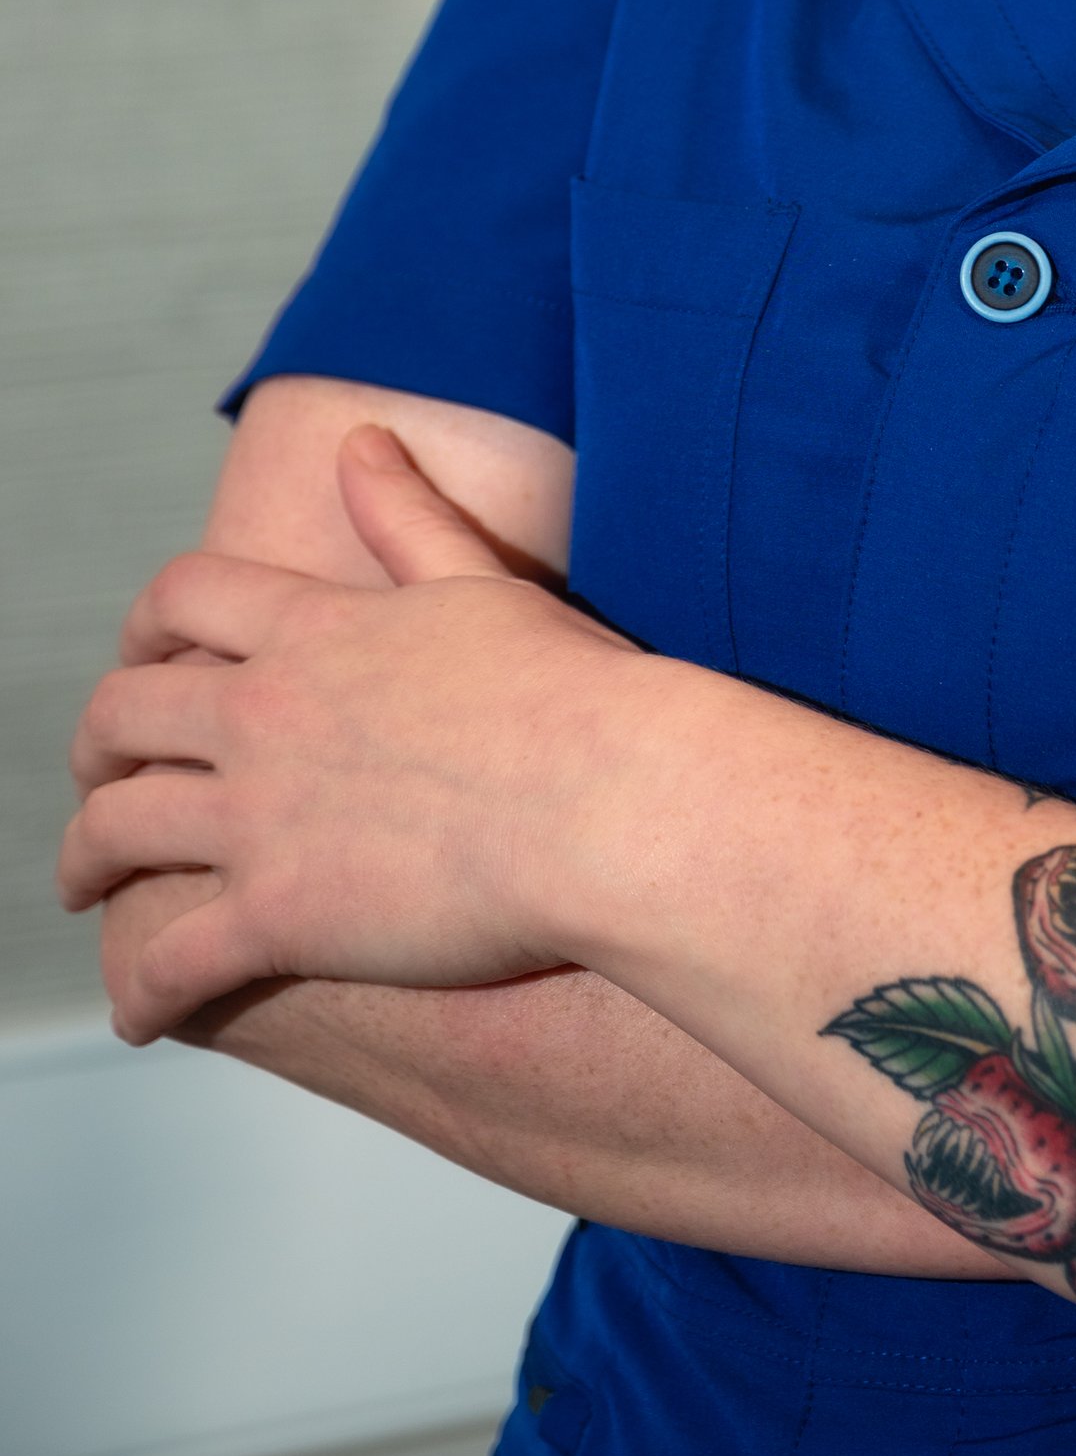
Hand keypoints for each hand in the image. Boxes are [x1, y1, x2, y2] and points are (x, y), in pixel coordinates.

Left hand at [60, 430, 645, 1040]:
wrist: (611, 800)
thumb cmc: (574, 694)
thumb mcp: (480, 582)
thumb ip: (407, 514)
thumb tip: (361, 440)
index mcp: (315, 629)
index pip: (184, 598)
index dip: (147, 625)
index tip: (143, 655)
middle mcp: (265, 713)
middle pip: (123, 714)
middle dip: (95, 748)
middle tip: (100, 775)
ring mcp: (260, 817)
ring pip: (116, 831)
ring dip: (85, 863)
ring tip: (88, 889)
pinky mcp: (277, 915)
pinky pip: (167, 962)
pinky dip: (139, 993)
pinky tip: (142, 1015)